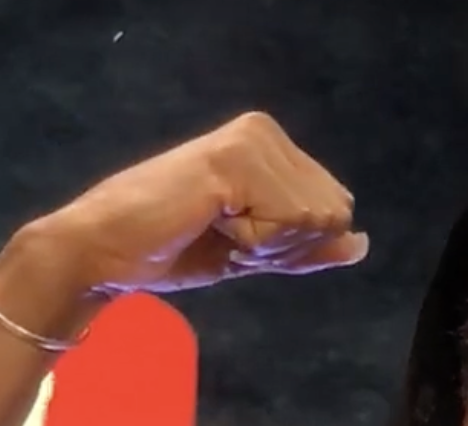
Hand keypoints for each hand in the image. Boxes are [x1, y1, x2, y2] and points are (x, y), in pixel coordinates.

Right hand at [6, 110, 366, 301]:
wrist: (105, 252)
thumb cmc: (171, 249)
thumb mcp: (255, 253)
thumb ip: (306, 246)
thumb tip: (361, 244)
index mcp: (271, 144)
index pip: (334, 210)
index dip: (291, 245)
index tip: (234, 237)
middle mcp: (265, 131)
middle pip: (332, 215)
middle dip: (282, 246)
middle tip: (222, 234)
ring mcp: (250, 140)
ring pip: (313, 220)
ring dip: (264, 245)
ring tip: (212, 227)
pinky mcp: (234, 160)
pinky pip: (286, 223)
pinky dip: (251, 243)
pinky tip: (209, 222)